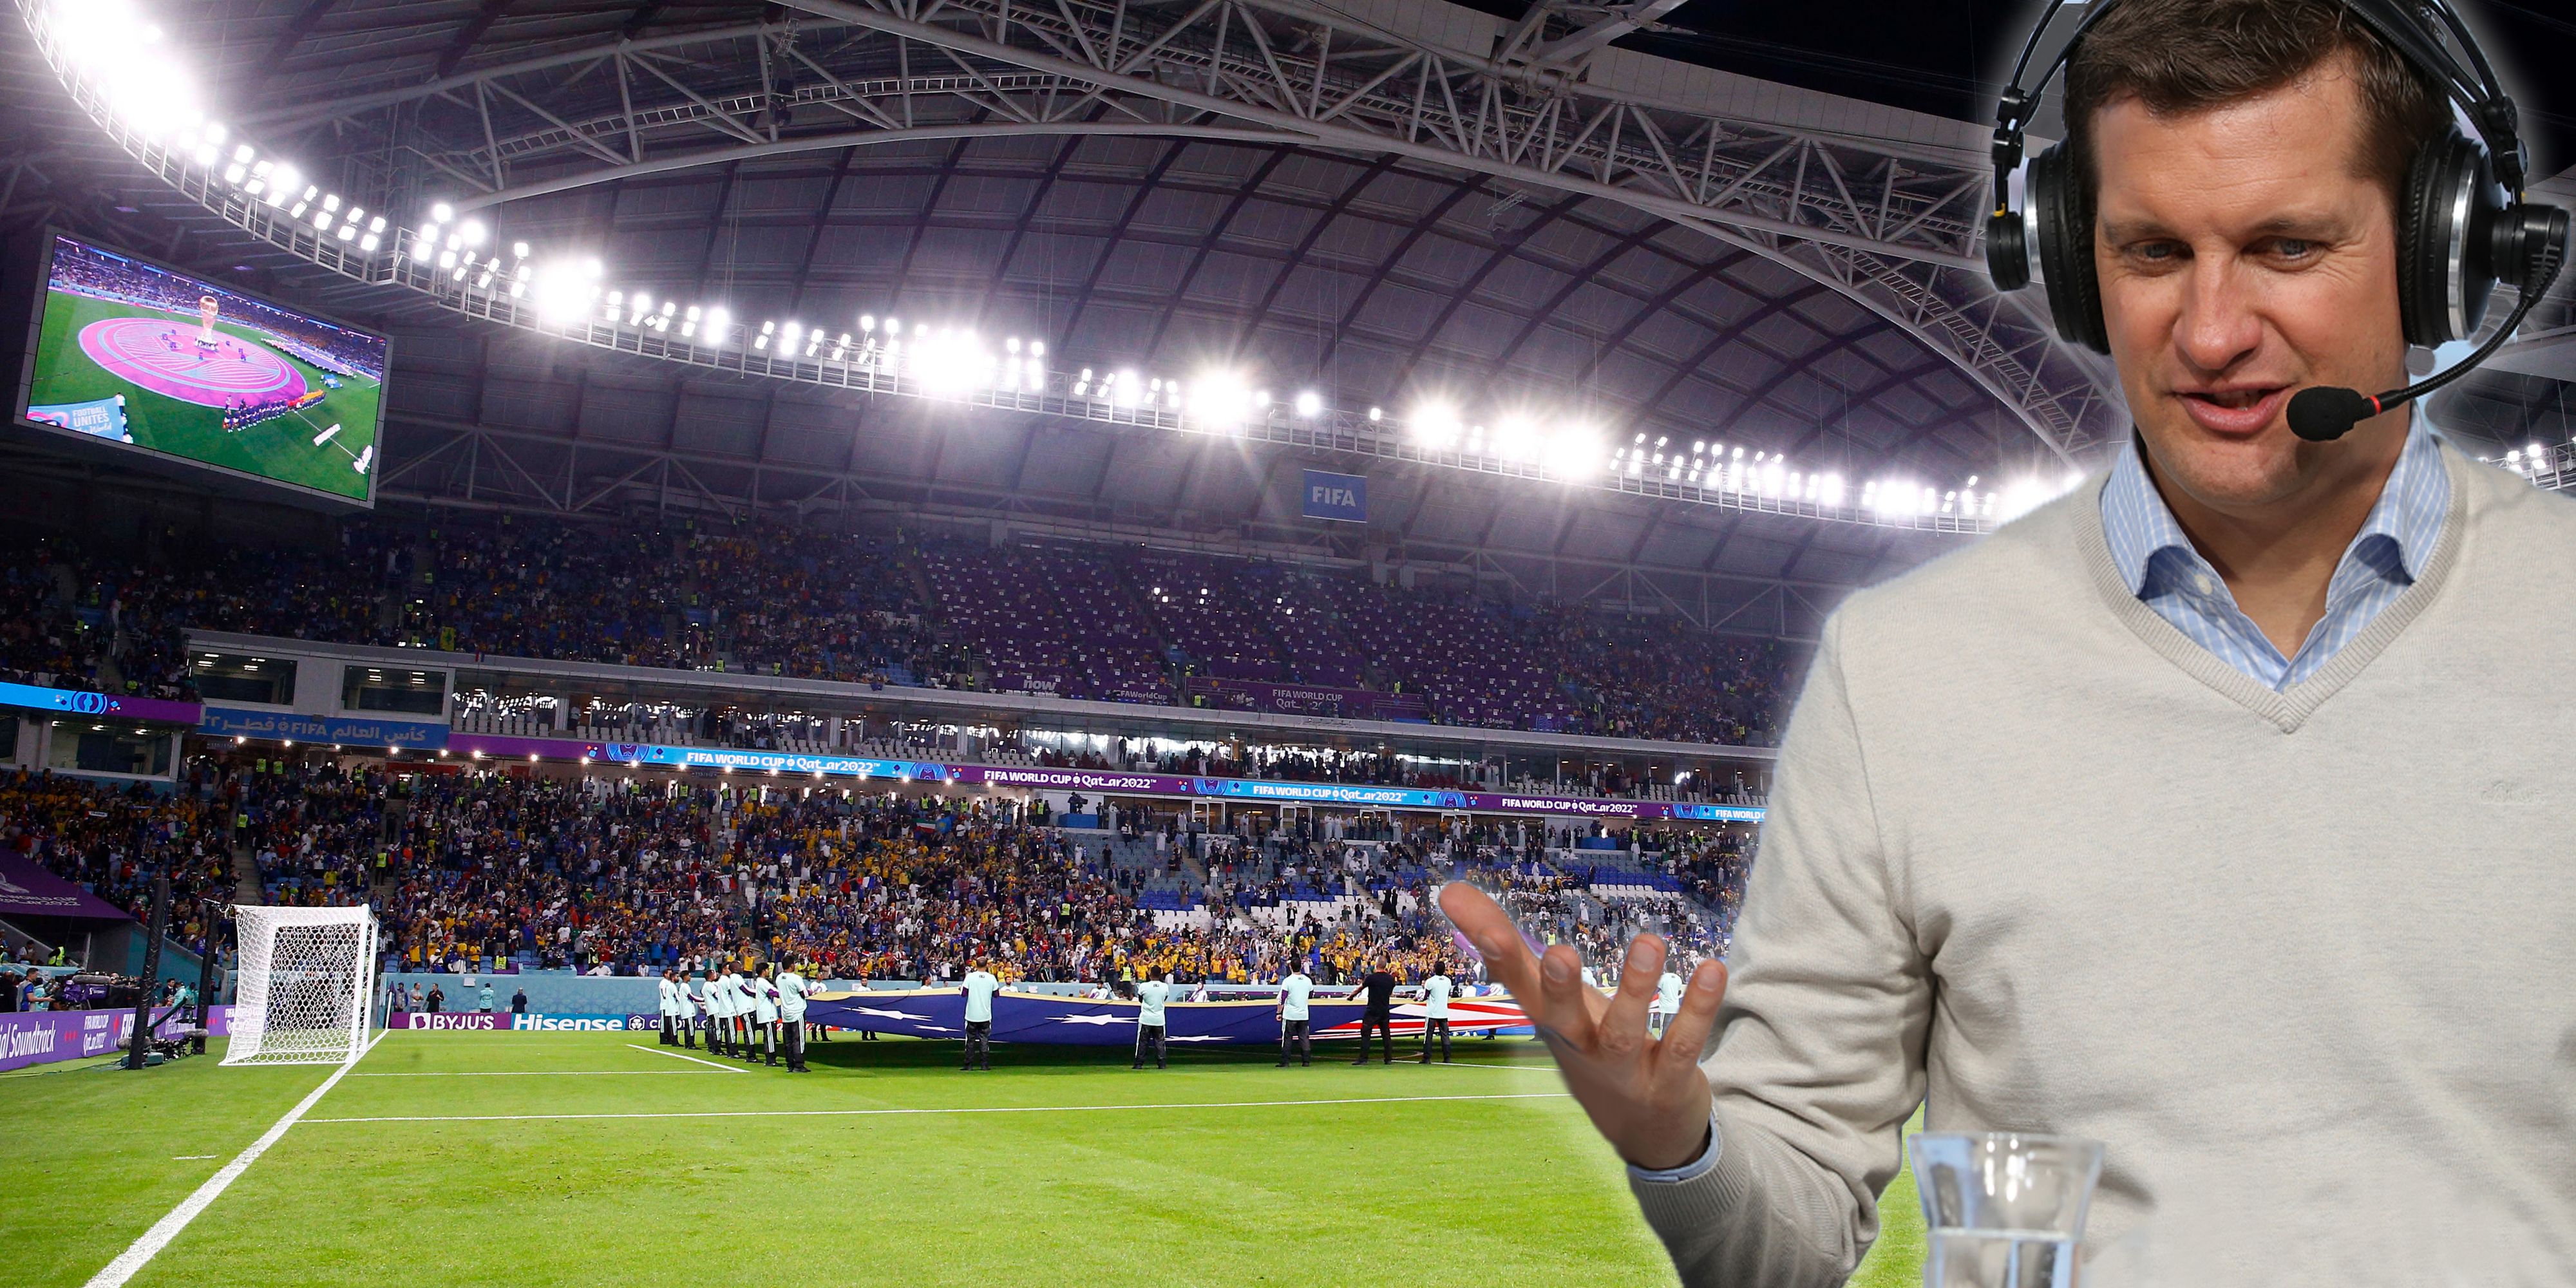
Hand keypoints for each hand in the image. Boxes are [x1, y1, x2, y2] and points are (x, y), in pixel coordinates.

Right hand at [1437, 881, 1726, 1170]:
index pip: (1514, 981)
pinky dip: (1698, 1009)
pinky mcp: (1670, 1083)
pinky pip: (1685, 1046)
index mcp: (1549, 1022)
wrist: (1645, 1133)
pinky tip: (1712, 970)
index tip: (1458, 899)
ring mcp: (1624, 1072)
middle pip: (1562, 1020)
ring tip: (1649, 942)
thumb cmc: (1590, 1046)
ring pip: (1625, 1034)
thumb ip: (1508, 946)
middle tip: (1560, 953)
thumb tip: (1448, 889)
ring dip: (1636, 991)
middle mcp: (1580, 1048)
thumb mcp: (1550, 998)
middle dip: (1559, 988)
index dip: (1491, 945)